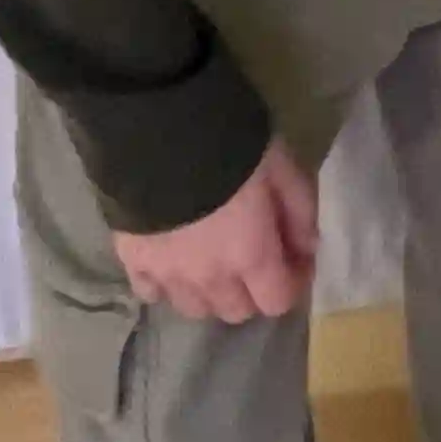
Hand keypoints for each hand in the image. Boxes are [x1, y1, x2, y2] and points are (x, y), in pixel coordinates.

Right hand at [113, 140, 317, 323]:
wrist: (157, 131)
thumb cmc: (231, 144)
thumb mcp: (282, 166)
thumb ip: (300, 211)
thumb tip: (308, 248)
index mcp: (250, 256)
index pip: (277, 302)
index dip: (292, 283)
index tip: (294, 257)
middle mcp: (209, 278)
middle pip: (236, 311)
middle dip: (252, 289)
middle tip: (253, 254)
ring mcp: (167, 274)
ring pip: (194, 308)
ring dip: (209, 292)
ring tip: (211, 260)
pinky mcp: (132, 261)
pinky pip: (150, 292)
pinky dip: (164, 284)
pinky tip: (171, 260)